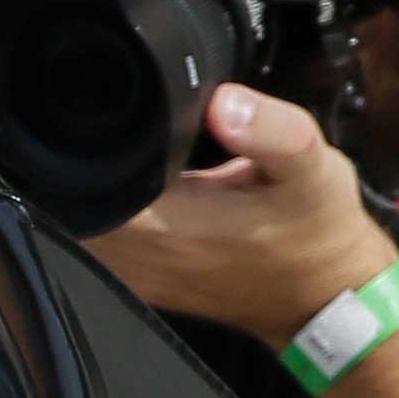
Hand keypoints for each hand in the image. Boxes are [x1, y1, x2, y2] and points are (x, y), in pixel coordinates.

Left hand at [87, 83, 398, 348]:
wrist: (330, 296)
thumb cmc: (319, 231)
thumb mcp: (311, 168)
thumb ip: (271, 129)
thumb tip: (225, 101)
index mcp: (174, 227)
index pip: (84, 182)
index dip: (75, 142)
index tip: (94, 107)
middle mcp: (146, 258)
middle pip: (68, 200)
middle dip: (74, 155)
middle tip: (103, 118)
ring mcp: (140, 275)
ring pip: (75, 221)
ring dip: (85, 183)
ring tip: (117, 145)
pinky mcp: (145, 280)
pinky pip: (97, 238)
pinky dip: (101, 206)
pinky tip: (132, 179)